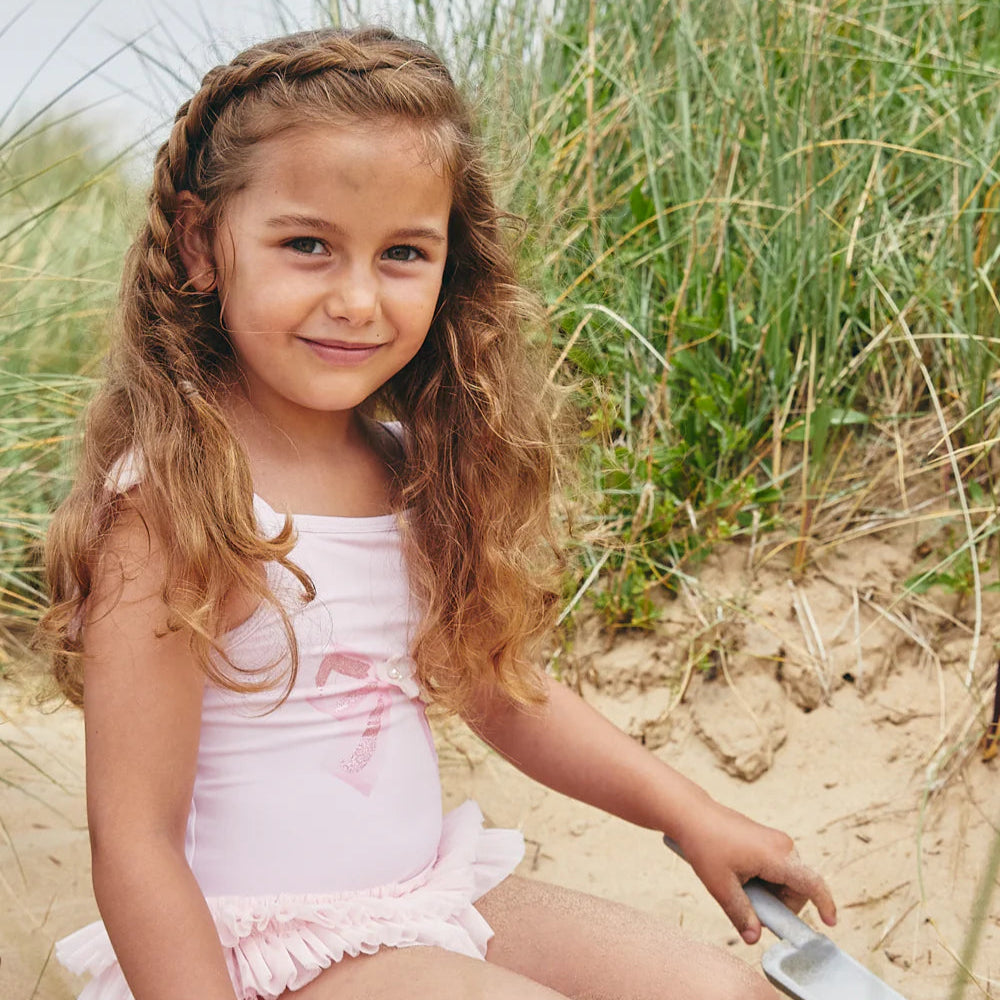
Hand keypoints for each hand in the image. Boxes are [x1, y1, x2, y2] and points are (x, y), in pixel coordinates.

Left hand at [673, 803, 836, 943]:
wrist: (692, 815)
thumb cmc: (705, 845)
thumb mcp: (721, 886)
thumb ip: (741, 914)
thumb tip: (755, 940)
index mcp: (777, 856)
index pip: (813, 884)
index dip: (825, 904)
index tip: (830, 923)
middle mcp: (784, 846)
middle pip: (798, 889)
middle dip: (779, 904)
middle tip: (751, 907)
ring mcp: (777, 841)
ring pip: (787, 881)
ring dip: (771, 893)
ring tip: (740, 886)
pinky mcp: (769, 840)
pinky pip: (778, 869)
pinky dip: (766, 881)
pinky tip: (741, 876)